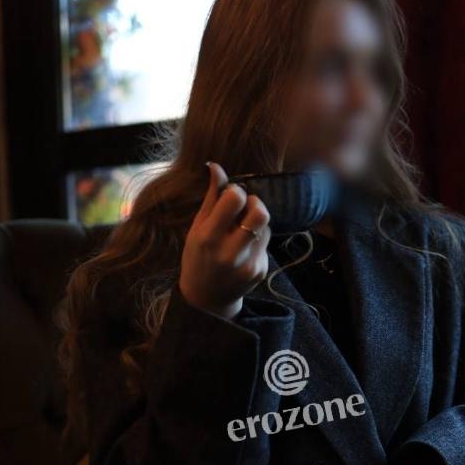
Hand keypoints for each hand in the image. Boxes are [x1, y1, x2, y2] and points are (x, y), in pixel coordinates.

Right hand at [179, 161, 270, 319]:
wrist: (207, 298)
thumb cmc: (197, 257)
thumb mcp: (197, 228)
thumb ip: (211, 198)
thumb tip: (216, 166)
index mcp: (209, 238)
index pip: (235, 199)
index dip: (236, 192)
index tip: (231, 197)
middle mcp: (230, 253)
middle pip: (260, 212)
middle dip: (255, 203)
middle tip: (244, 208)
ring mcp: (248, 264)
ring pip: (267, 227)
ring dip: (257, 223)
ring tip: (241, 232)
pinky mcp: (261, 271)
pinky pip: (267, 243)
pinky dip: (258, 240)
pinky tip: (243, 250)